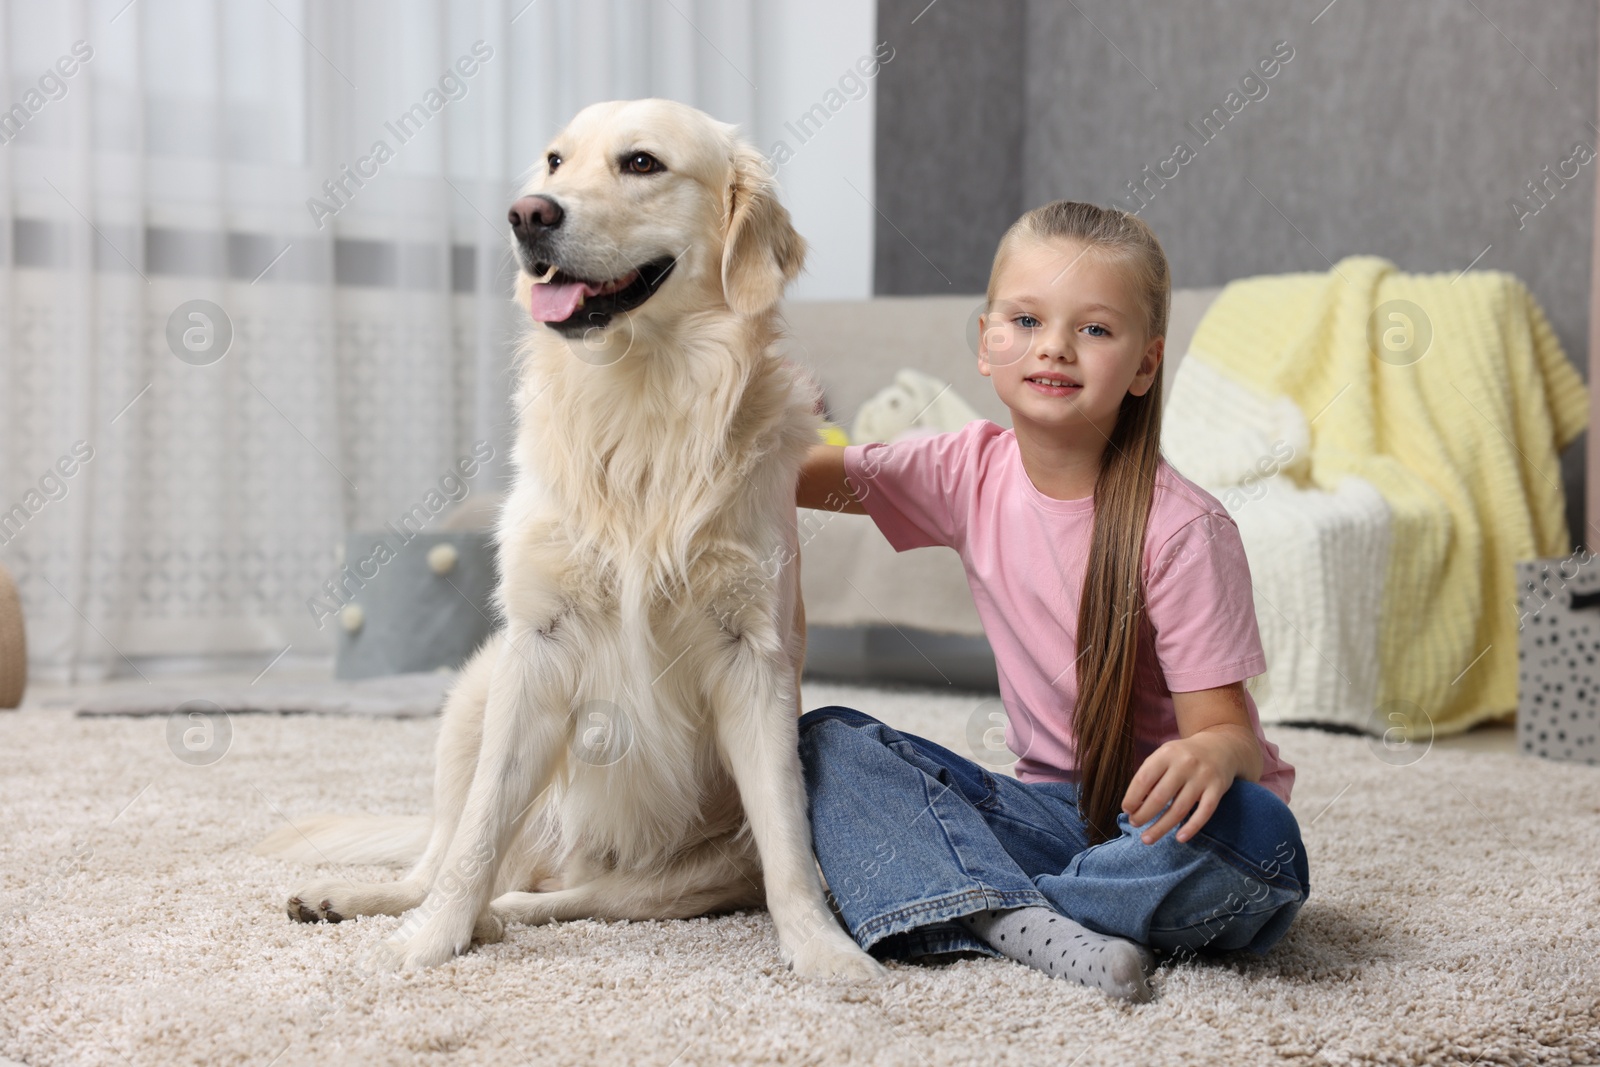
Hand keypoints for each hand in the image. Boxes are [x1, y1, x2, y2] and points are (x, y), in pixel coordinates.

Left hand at [1120, 730, 1242, 844]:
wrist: (1220, 747)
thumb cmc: (1183, 756)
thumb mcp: (1165, 755)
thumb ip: (1150, 775)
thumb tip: (1133, 805)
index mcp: (1166, 754)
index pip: (1144, 779)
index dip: (1132, 797)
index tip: (1126, 810)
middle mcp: (1185, 764)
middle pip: (1160, 797)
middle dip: (1144, 815)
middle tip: (1135, 824)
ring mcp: (1202, 777)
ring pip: (1179, 809)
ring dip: (1161, 827)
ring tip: (1147, 838)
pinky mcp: (1218, 788)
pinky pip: (1204, 812)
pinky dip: (1191, 828)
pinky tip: (1179, 838)